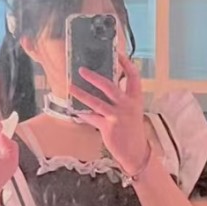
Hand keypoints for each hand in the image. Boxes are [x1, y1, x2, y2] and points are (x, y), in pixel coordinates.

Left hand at [71, 55, 150, 175]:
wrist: (136, 152)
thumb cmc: (131, 130)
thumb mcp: (132, 111)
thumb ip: (121, 99)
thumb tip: (103, 86)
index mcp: (135, 99)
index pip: (133, 76)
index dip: (126, 64)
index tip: (118, 53)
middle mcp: (127, 105)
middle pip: (110, 86)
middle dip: (94, 77)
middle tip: (82, 70)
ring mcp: (117, 116)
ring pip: (96, 102)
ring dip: (81, 93)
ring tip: (70, 86)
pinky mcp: (108, 127)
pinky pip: (91, 117)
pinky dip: (82, 113)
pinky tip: (75, 110)